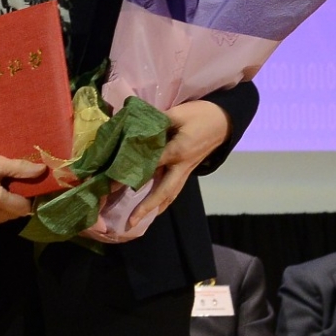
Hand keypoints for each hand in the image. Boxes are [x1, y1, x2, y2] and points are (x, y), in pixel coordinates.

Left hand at [128, 99, 233, 228]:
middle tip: (131, 222)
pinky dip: (163, 200)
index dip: (130, 174)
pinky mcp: (187, 170)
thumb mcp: (178, 113)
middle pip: (163, 192)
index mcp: (178, 151)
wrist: (224, 120)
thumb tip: (132, 125)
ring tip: (139, 221)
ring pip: (170, 194)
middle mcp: (182, 166)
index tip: (111, 184)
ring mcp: (186, 170)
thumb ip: (155, 121)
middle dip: (146, 207)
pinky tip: (154, 206)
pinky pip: (174, 189)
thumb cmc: (201, 115)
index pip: (149, 166)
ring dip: (155, 208)